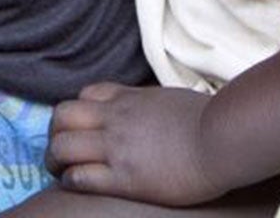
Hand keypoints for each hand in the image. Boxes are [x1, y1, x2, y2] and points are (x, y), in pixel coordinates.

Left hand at [48, 82, 228, 205]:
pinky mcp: (123, 177)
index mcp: (129, 98)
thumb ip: (152, 104)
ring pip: (61, 146)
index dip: (78, 113)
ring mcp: (117, 147)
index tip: (83, 129)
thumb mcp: (172, 99)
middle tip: (63, 152)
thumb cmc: (211, 120)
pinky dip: (71, 180)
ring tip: (62, 171)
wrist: (223, 138)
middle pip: (62, 116)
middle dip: (56, 134)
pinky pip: (79, 177)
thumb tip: (151, 112)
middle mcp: (116, 119)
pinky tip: (78, 184)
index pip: (85, 95)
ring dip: (56, 160)